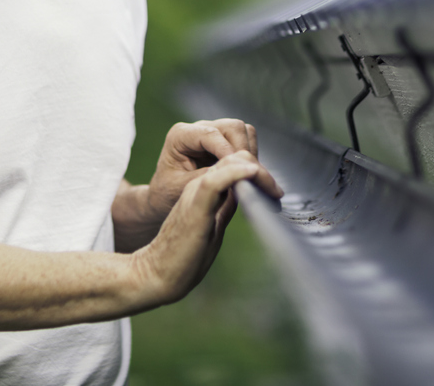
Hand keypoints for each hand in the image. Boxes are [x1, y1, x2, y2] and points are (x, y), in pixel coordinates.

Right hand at [133, 151, 261, 303]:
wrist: (155, 275)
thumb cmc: (184, 256)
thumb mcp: (213, 225)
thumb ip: (226, 207)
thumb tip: (246, 196)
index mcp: (205, 190)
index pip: (235, 163)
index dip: (258, 171)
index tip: (275, 191)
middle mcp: (199, 186)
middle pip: (235, 158)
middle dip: (261, 169)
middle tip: (277, 191)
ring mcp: (195, 194)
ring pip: (227, 163)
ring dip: (254, 169)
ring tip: (271, 185)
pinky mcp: (194, 208)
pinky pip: (214, 182)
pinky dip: (236, 173)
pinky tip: (252, 172)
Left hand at [145, 120, 281, 219]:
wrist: (165, 198)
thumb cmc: (167, 194)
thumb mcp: (180, 188)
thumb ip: (205, 178)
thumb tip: (231, 172)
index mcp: (180, 135)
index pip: (211, 135)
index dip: (228, 151)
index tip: (238, 171)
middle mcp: (198, 129)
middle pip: (233, 127)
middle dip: (242, 150)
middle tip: (245, 175)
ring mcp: (213, 132)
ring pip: (243, 131)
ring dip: (249, 152)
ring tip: (245, 175)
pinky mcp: (224, 141)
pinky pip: (246, 140)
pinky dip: (250, 154)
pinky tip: (244, 173)